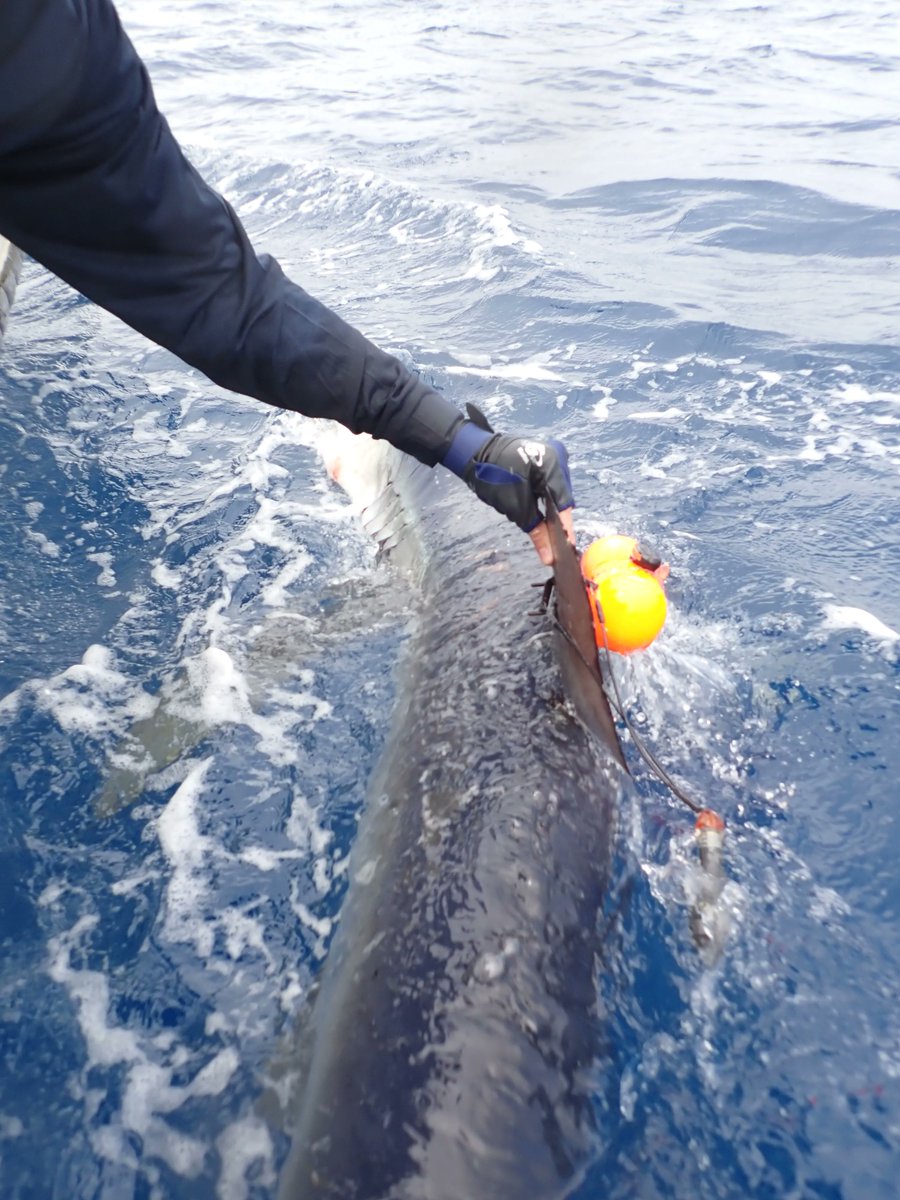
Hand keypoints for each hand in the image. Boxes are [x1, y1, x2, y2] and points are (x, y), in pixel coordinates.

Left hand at [442, 405, 574, 564]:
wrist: (473, 453)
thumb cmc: (493, 477)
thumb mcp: (515, 507)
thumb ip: (536, 531)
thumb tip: (549, 557)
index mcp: (554, 464)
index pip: (565, 503)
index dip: (564, 529)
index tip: (564, 551)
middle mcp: (559, 457)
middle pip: (562, 497)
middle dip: (557, 522)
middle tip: (554, 547)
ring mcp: (551, 456)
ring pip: (556, 492)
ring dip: (551, 512)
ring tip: (549, 536)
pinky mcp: (542, 460)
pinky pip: (548, 485)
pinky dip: (545, 501)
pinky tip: (543, 518)